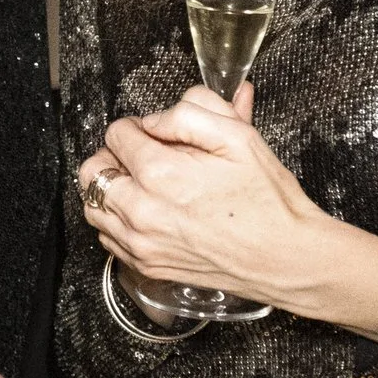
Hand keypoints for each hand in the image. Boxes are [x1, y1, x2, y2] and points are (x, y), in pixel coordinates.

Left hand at [78, 82, 328, 307]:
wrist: (284, 256)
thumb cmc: (267, 200)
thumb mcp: (239, 135)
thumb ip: (192, 112)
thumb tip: (156, 118)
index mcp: (162, 174)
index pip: (116, 135)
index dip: (135, 126)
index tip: (152, 133)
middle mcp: (143, 212)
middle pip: (93, 171)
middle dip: (113, 155)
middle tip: (139, 155)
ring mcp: (142, 243)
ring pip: (93, 207)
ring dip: (109, 189)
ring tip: (138, 184)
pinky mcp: (146, 266)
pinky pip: (107, 238)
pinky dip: (117, 222)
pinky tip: (145, 213)